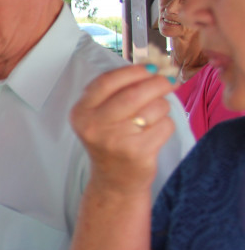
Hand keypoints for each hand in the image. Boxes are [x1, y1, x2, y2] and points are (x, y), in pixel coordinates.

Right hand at [70, 65, 176, 192]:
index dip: (133, 71)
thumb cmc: (111, 141)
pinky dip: (166, 126)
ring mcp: (115, 140)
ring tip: (152, 119)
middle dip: (158, 83)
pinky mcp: (137, 152)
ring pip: (154, 107)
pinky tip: (154, 134)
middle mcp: (94, 126)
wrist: (114, 181)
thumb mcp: (100, 116)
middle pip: (135, 93)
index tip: (151, 68)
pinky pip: (165, 125)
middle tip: (168, 82)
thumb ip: (117, 91)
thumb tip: (153, 68)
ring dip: (162, 108)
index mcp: (81, 112)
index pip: (108, 81)